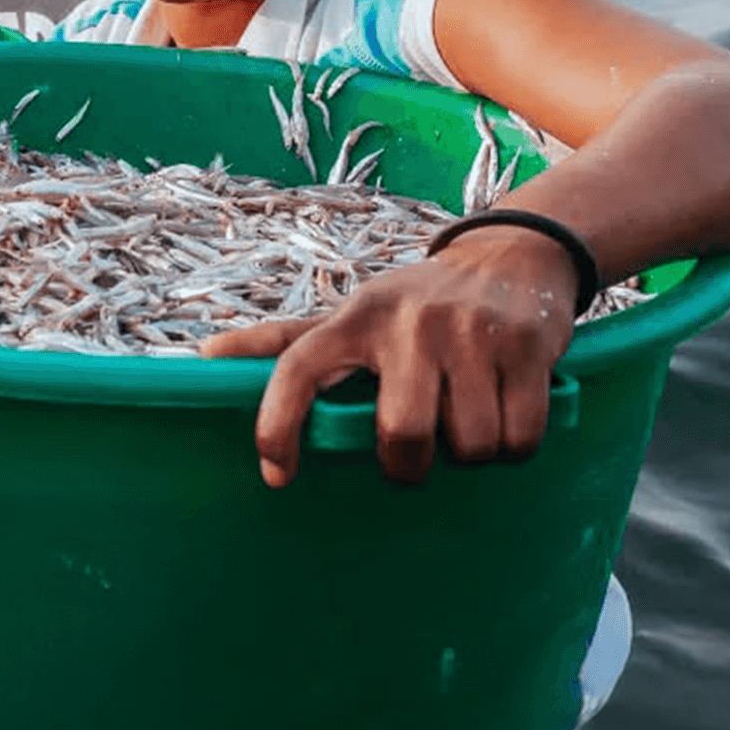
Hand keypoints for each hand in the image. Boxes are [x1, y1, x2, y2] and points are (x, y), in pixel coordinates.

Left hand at [203, 227, 578, 487]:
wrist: (511, 255)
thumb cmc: (414, 303)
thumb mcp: (350, 313)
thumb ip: (281, 341)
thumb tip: (203, 358)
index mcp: (356, 317)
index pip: (296, 367)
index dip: (277, 425)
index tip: (277, 474)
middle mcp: (409, 321)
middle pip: (401, 434)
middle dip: (408, 464)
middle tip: (415, 452)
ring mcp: (471, 332)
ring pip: (467, 444)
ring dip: (469, 451)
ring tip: (465, 417)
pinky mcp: (527, 345)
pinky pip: (518, 436)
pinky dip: (514, 445)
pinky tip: (504, 413)